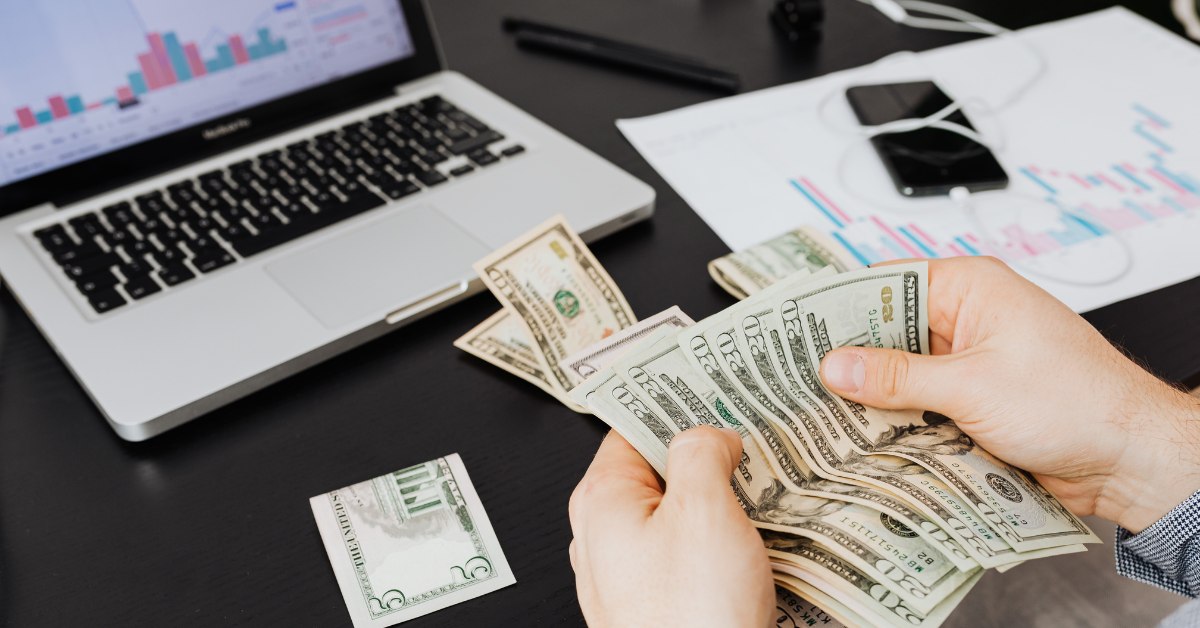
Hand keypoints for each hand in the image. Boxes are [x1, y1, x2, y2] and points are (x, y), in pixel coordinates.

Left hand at [568, 427, 772, 627]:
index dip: (674, 412)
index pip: (631, 430)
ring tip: (754, 501)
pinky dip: (709, 547)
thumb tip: (708, 436)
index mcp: (601, 501)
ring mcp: (623, 575)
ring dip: (710, 507)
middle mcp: (600, 538)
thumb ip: (701, 455)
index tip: (710, 399)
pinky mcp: (649, 603)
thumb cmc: (689, 616)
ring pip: (670, 519)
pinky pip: (679, 557)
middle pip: (653, 475)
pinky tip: (742, 550)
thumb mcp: (703, 511)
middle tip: (744, 452)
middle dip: (699, 461)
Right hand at [818, 257, 1199, 532]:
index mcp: (970, 288)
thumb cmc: (1080, 402)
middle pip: (887, 332)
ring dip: (873, 397)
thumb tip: (838, 365)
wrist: (1131, 458)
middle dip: (849, 359)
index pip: (884, 284)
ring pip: (899, 373)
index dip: (837, 306)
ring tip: (824, 413)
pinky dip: (896, 420)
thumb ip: (898, 377)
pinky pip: (918, 405)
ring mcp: (968, 362)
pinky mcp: (972, 401)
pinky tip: (867, 436)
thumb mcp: (974, 385)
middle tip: (799, 380)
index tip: (793, 329)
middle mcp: (967, 319)